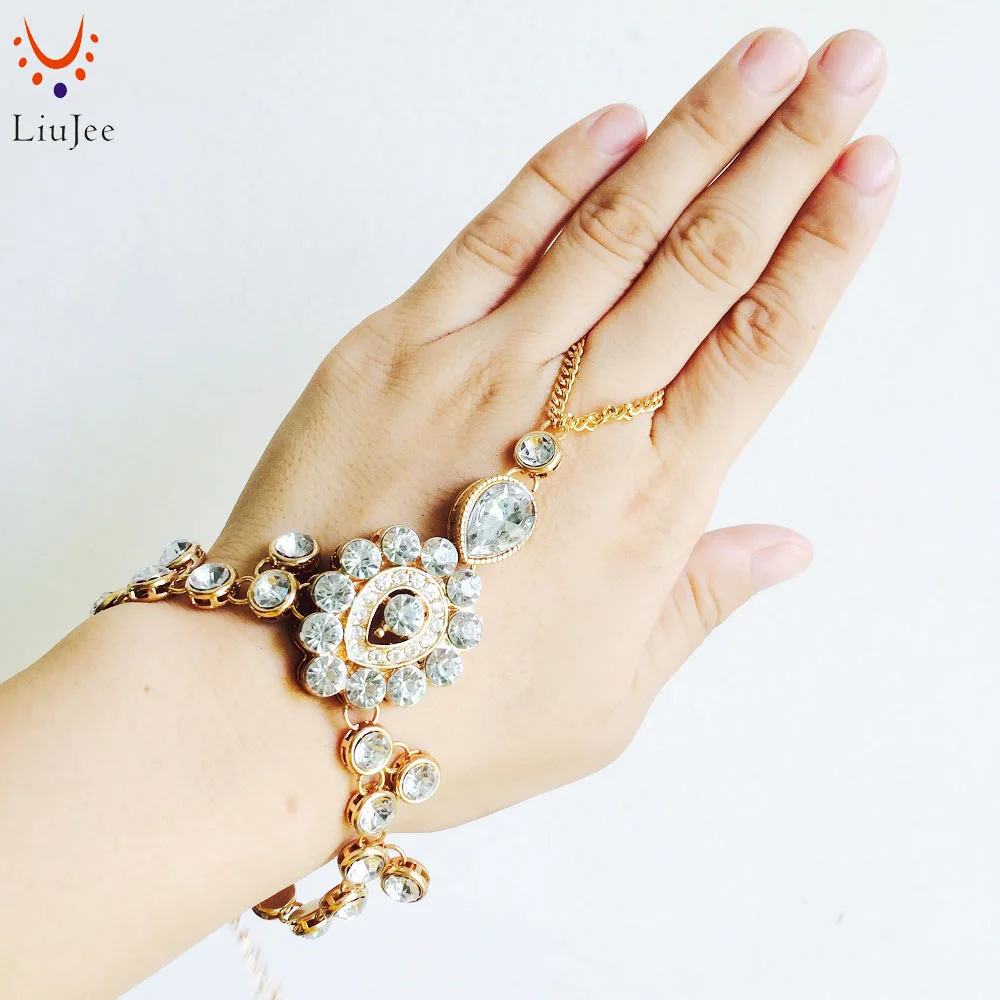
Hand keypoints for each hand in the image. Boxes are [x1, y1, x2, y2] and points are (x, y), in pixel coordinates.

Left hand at [212, 27, 894, 830]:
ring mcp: (482, 368)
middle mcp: (578, 417)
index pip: (763, 343)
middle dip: (790, 150)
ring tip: (765, 59)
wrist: (283, 703)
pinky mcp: (393, 349)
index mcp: (647, 503)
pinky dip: (553, 177)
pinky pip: (489, 240)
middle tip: (852, 65)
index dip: (828, 247)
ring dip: (698, 132)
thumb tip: (782, 545)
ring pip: (614, 227)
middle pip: (707, 259)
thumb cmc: (449, 717)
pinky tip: (612, 123)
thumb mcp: (607, 699)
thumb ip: (698, 603)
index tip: (873, 168)